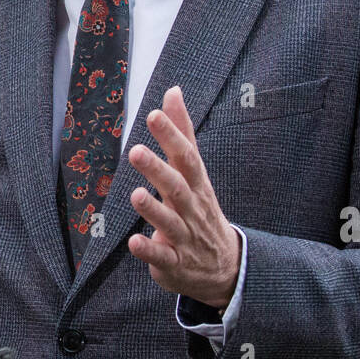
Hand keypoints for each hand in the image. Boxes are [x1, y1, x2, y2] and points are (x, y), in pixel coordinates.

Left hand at [127, 85, 241, 309]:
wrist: (225, 267)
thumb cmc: (201, 208)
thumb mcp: (195, 171)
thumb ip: (183, 132)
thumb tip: (173, 92)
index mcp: (196, 184)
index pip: (186, 157)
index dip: (172, 136)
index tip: (154, 114)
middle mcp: (192, 208)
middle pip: (177, 187)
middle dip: (158, 170)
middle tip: (136, 151)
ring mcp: (185, 236)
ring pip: (170, 221)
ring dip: (153, 209)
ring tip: (135, 194)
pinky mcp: (175, 263)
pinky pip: (163, 257)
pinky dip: (150, 250)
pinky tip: (133, 241)